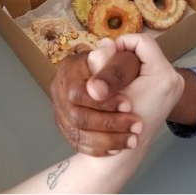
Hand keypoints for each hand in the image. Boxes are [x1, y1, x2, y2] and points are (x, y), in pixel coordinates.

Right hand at [49, 42, 141, 156]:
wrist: (113, 90)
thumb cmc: (122, 70)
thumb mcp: (124, 63)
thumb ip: (116, 60)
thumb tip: (110, 48)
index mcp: (69, 68)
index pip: (78, 91)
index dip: (104, 100)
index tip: (129, 105)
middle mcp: (58, 88)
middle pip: (76, 116)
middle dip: (109, 123)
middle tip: (136, 127)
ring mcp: (59, 109)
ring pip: (76, 133)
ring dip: (108, 139)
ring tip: (133, 140)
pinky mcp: (64, 126)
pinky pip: (78, 143)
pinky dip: (99, 148)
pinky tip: (118, 148)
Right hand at [87, 34, 184, 144]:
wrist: (127, 151)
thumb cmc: (115, 123)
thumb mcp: (107, 90)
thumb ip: (104, 64)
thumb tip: (106, 41)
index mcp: (163, 76)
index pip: (143, 42)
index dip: (121, 43)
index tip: (106, 54)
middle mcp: (175, 79)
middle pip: (147, 51)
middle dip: (124, 55)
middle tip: (108, 65)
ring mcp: (175, 86)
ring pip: (148, 60)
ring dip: (130, 63)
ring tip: (114, 75)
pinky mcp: (171, 91)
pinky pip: (152, 70)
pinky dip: (137, 72)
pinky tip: (124, 82)